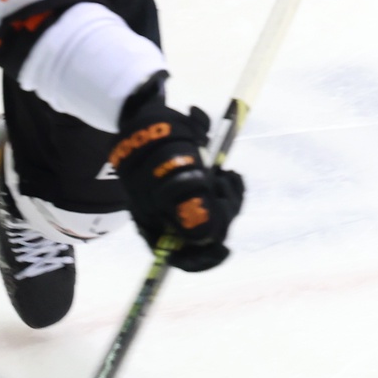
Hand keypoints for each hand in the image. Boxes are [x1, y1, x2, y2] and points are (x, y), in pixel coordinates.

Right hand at [108, 83, 245, 269]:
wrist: (147, 119)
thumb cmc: (154, 150)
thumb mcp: (168, 179)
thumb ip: (188, 208)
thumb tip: (207, 238)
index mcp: (156, 224)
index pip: (182, 257)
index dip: (204, 258)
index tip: (225, 249)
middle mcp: (170, 217)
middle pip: (205, 234)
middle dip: (222, 215)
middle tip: (223, 187)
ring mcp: (183, 200)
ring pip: (216, 213)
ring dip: (228, 198)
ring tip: (225, 176)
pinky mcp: (197, 184)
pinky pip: (220, 195)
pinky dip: (229, 187)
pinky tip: (230, 174)